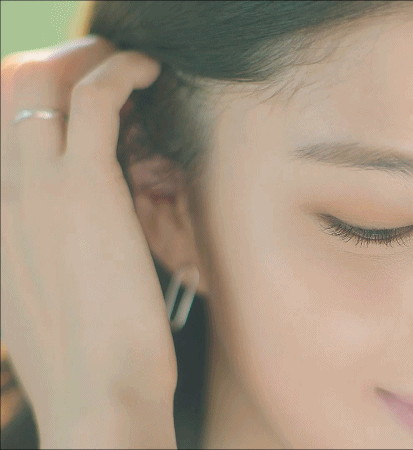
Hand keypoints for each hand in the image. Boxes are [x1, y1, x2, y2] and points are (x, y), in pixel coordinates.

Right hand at [1, 36, 177, 447]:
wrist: (96, 399)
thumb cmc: (89, 358)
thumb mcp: (45, 298)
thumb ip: (46, 250)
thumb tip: (76, 227)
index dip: (38, 99)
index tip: (80, 97)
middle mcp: (0, 193)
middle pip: (8, 88)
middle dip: (59, 62)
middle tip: (104, 65)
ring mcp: (35, 187)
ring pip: (44, 80)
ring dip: (89, 57)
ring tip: (130, 65)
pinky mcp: (85, 188)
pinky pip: (96, 100)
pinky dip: (122, 71)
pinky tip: (149, 71)